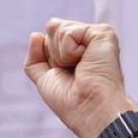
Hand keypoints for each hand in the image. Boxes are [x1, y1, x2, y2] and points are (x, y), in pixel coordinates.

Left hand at [23, 18, 136, 137]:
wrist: (89, 110)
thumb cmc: (71, 103)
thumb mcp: (44, 80)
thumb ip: (35, 59)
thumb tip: (35, 35)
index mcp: (76, 51)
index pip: (49, 37)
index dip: (49, 57)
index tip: (65, 75)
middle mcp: (86, 41)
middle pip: (52, 27)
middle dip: (53, 54)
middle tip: (73, 72)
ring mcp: (94, 36)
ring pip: (56, 27)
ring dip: (61, 55)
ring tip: (80, 69)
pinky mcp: (102, 33)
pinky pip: (68, 32)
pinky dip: (69, 51)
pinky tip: (85, 62)